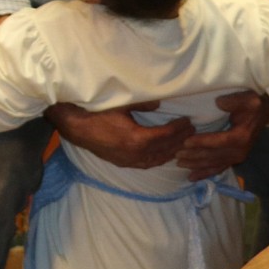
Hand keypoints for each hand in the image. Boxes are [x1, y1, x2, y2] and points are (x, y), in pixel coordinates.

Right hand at [47, 101, 193, 169]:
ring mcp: (130, 160)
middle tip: (191, 131)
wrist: (76, 127)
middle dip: (180, 140)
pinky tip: (163, 155)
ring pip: (158, 159)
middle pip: (165, 148)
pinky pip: (147, 164)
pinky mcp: (123, 163)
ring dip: (172, 151)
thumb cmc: (97, 113)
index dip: (179, 129)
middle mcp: (136, 153)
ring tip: (182, 143)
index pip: (166, 135)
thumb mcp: (121, 104)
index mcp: (138, 139)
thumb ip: (142, 104)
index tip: (188, 122)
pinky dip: (159, 159)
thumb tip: (160, 103)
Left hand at [175, 91, 268, 180]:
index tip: (185, 142)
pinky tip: (192, 177)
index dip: (201, 142)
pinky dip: (205, 172)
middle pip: (213, 156)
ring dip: (197, 165)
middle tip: (176, 155)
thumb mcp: (246, 99)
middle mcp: (239, 151)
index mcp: (240, 137)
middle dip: (194, 156)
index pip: (217, 141)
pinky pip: (218, 168)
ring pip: (214, 164)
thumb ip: (233, 101)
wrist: (264, 111)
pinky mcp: (235, 158)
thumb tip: (219, 103)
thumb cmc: (252, 104)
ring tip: (179, 164)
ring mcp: (237, 156)